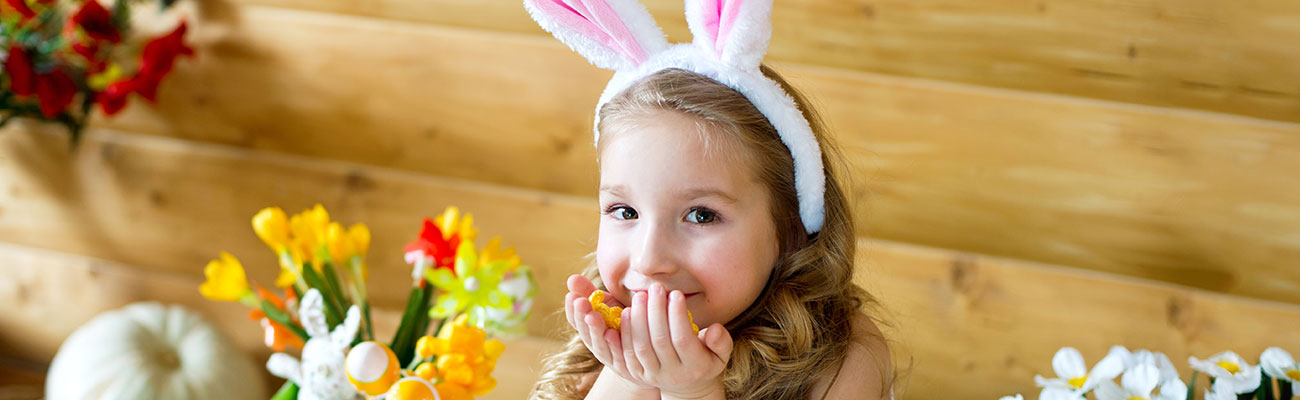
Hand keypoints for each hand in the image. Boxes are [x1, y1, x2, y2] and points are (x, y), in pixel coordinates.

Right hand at [562, 274, 654, 391]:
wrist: (655, 346)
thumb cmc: (629, 320)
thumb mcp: (609, 305)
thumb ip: (591, 292)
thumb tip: (571, 278)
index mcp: (591, 329)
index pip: (576, 321)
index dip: (571, 309)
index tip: (571, 295)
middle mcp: (598, 344)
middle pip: (585, 333)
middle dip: (581, 317)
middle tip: (580, 302)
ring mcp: (610, 358)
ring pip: (599, 345)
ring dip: (595, 330)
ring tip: (593, 315)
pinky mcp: (625, 366)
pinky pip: (618, 356)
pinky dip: (613, 345)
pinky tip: (611, 333)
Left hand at [603, 283, 732, 398]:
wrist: (686, 385)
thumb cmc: (705, 360)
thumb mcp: (721, 354)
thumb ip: (722, 341)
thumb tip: (714, 329)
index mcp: (696, 367)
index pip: (683, 339)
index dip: (678, 316)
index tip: (676, 293)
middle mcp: (673, 373)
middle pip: (660, 341)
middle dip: (656, 311)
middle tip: (656, 288)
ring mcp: (653, 375)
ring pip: (641, 347)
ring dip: (638, 319)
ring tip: (640, 296)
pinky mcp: (637, 374)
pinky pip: (626, 354)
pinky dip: (624, 334)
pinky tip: (625, 312)